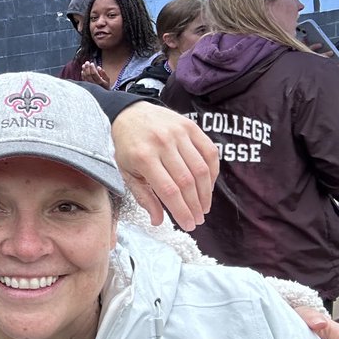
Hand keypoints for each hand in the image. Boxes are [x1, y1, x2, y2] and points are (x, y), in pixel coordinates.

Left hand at [80, 61, 109, 88]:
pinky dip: (82, 75)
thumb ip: (104, 73)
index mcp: (100, 82)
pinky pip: (83, 80)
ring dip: (84, 71)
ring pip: (85, 78)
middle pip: (89, 75)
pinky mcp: (87, 87)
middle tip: (87, 62)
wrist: (103, 95)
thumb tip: (98, 67)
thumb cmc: (105, 86)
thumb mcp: (107, 80)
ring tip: (84, 65)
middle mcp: (94, 84)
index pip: (94, 74)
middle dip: (87, 68)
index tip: (91, 63)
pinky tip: (82, 71)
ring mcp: (90, 86)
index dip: (92, 68)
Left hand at [111, 102, 218, 229]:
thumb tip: (158, 221)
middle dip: (195, 205)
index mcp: (143, 157)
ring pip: (200, 168)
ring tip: (204, 207)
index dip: (181, 211)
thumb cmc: (127, 147)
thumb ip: (143, 196)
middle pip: (187, 181)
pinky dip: (213, 171)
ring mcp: (178, 133)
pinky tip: (209, 186)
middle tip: (198, 220)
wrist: (129, 113)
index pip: (168, 190)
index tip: (189, 225)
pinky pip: (209, 152)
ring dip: (206, 192)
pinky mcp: (190, 126)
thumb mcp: (126, 172)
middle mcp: (162, 144)